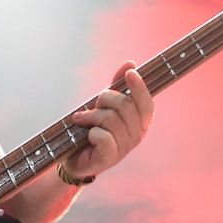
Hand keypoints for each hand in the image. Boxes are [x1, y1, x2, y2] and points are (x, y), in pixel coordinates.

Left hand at [64, 61, 153, 179]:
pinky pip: (103, 137)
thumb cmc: (93, 130)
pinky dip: (91, 132)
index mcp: (140, 123)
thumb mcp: (106, 106)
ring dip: (92, 116)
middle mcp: (137, 135)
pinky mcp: (109, 158)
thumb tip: (131, 63)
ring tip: (82, 120)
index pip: (147, 104)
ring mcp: (124, 148)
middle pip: (125, 106)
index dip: (140, 87)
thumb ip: (118, 86)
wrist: (76, 159)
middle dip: (105, 99)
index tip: (130, 73)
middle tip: (94, 105)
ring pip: (111, 119)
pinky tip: (87, 135)